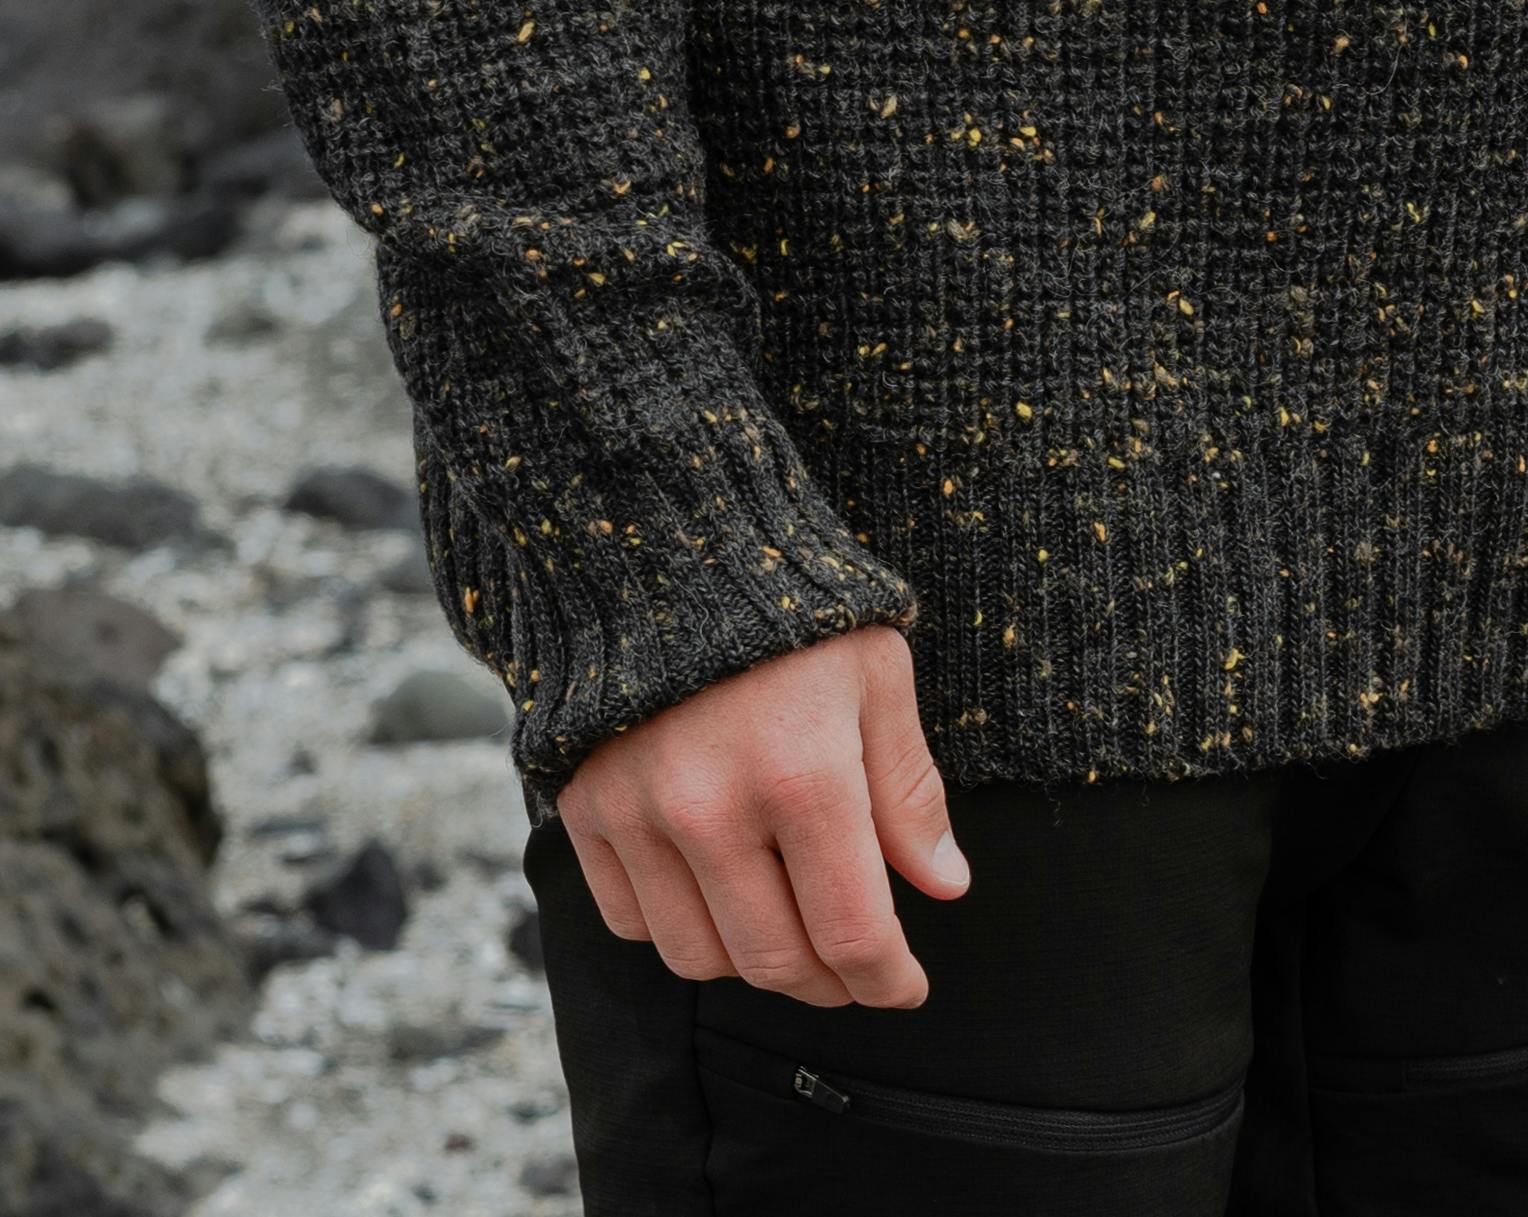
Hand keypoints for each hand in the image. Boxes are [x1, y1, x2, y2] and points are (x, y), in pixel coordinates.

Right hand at [554, 623, 966, 1007]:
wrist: (656, 541)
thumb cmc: (785, 610)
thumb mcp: (874, 677)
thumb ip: (907, 789)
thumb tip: (942, 886)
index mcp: (801, 775)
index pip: (852, 934)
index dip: (887, 981)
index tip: (905, 985)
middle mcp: (710, 809)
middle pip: (775, 963)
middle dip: (830, 986)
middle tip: (855, 971)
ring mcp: (637, 813)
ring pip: (698, 957)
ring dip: (752, 965)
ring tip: (789, 933)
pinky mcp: (585, 808)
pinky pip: (629, 920)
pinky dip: (677, 929)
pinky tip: (715, 895)